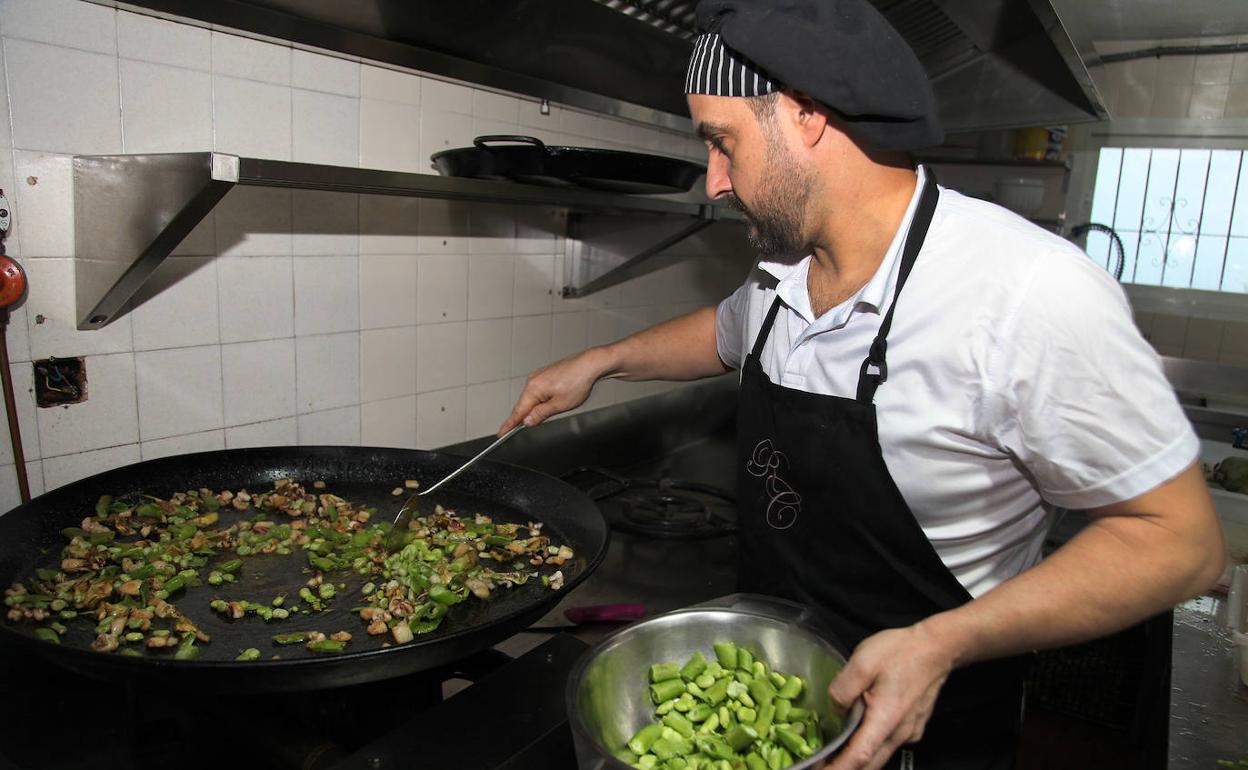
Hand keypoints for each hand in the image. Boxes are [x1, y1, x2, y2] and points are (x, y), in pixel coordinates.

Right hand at [498, 348, 610, 434]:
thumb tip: (527, 421)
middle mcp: (533, 380)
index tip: (501, 433)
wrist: (591, 364)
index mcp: (534, 389)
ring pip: (532, 398)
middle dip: (526, 417)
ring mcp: (539, 376)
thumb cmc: (578, 381)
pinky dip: (541, 399)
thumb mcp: (560, 405)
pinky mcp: (546, 374)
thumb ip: (541, 415)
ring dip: (537, 408)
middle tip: (529, 426)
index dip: (509, 425)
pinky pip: (538, 391)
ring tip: (555, 408)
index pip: (518, 412)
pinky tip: (553, 401)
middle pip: (524, 405)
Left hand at [822, 622, 955, 769]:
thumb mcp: (862, 662)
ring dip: (856, 760)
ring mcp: (908, 732)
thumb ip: (843, 690)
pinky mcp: (912, 727)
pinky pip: (888, 744)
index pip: (859, 757)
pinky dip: (870, 747)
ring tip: (833, 754)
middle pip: (869, 764)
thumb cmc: (900, 652)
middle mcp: (899, 733)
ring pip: (879, 756)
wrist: (936, 647)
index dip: (837, 769)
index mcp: (885, 719)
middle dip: (844, 769)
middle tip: (820, 766)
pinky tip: (856, 736)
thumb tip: (836, 710)